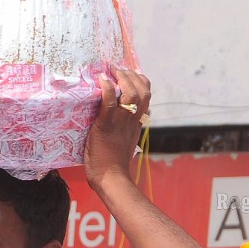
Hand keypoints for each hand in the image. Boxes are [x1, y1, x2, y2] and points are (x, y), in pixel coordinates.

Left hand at [83, 68, 150, 191]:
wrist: (110, 178)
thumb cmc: (111, 165)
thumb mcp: (124, 142)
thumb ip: (125, 129)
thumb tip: (118, 119)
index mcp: (136, 123)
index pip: (146, 97)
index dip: (140, 82)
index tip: (132, 73)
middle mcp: (132, 120)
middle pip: (143, 91)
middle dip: (133, 76)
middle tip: (119, 69)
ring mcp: (120, 122)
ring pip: (132, 93)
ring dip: (122, 78)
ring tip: (112, 71)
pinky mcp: (106, 126)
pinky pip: (109, 102)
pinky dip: (107, 88)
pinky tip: (102, 79)